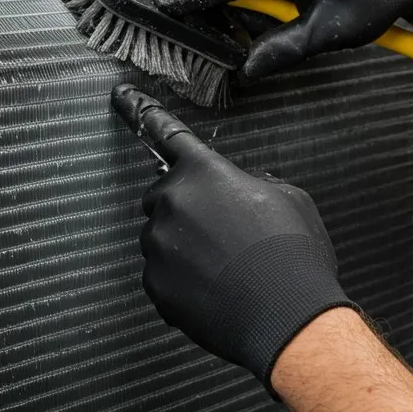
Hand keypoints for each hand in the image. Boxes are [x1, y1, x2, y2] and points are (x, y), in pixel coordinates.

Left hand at [126, 90, 355, 394]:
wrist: (286, 316)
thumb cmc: (292, 255)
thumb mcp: (290, 199)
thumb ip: (256, 184)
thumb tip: (247, 189)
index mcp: (204, 172)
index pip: (167, 133)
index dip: (142, 110)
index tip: (120, 96)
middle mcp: (173, 203)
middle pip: (162, 196)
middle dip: (186, 208)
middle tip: (222, 232)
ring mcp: (159, 246)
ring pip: (162, 239)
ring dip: (186, 248)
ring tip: (227, 268)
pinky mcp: (155, 285)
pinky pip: (163, 276)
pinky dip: (183, 281)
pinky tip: (217, 290)